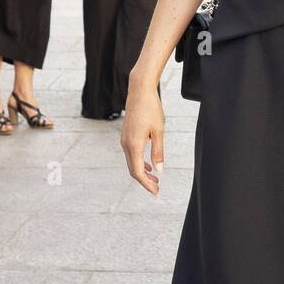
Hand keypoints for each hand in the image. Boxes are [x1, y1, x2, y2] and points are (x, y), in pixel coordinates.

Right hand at [120, 81, 163, 195]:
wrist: (139, 92)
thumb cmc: (151, 109)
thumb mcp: (158, 131)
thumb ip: (158, 152)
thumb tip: (159, 170)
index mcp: (134, 145)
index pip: (138, 172)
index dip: (146, 184)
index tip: (155, 191)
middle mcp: (126, 144)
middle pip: (133, 169)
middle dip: (145, 180)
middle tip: (157, 189)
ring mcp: (124, 140)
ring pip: (132, 162)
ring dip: (142, 172)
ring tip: (155, 179)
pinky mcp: (126, 136)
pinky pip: (131, 154)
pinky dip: (139, 163)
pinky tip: (149, 165)